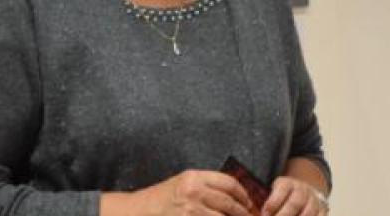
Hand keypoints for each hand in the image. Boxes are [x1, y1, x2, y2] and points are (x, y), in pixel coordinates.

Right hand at [134, 169, 254, 215]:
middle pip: (229, 202)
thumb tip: (232, 196)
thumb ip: (205, 186)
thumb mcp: (182, 184)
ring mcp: (191, 210)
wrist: (138, 212)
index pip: (228, 182)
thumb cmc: (161, 199)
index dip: (244, 194)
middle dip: (244, 212)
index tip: (251, 203)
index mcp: (194, 177)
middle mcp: (193, 191)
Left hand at [261, 177, 326, 215]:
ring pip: (307, 213)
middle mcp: (302, 190)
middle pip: (294, 204)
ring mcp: (314, 201)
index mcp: (288, 183)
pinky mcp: (323, 211)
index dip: (272, 203)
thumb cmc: (284, 195)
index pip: (281, 190)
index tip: (264, 214)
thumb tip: (256, 211)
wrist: (306, 191)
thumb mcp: (275, 191)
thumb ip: (268, 200)